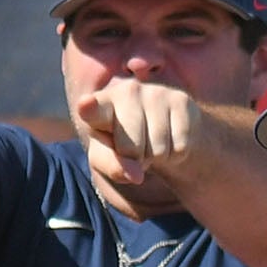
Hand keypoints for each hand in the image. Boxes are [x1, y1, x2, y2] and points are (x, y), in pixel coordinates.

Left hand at [72, 79, 213, 199]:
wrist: (161, 129)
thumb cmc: (125, 144)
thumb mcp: (110, 158)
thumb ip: (114, 168)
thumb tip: (135, 176)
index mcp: (100, 105)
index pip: (93, 108)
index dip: (89, 108)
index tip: (86, 105)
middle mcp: (126, 91)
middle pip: (131, 148)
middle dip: (136, 159)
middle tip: (136, 149)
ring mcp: (155, 92)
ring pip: (158, 149)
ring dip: (157, 157)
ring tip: (152, 143)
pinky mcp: (180, 100)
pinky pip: (179, 146)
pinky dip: (176, 153)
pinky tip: (170, 138)